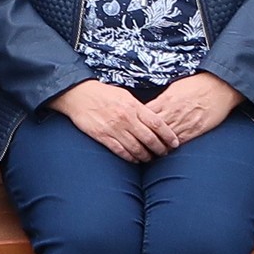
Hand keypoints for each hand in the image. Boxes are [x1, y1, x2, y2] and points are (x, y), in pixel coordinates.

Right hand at [53, 79, 173, 162]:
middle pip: (149, 138)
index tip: (174, 143)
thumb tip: (154, 120)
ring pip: (136, 148)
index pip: (157, 124)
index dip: (168, 135)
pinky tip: (135, 159)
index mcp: (133, 106)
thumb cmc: (103, 94)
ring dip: (146, 156)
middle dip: (160, 149)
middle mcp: (126, 118)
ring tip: (150, 158)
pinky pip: (121, 151)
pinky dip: (130, 158)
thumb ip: (139, 108)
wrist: (78, 95)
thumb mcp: (125, 95)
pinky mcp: (103, 136)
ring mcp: (114, 128)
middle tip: (164, 153)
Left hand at [145, 72, 242, 145]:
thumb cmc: (197, 85)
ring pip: (164, 138)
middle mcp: (172, 112)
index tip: (134, 128)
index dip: (138, 123)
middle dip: (144, 137)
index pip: (145, 115)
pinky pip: (179, 142)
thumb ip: (161, 100)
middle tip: (138, 144)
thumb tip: (149, 108)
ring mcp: (184, 122)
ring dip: (157, 145)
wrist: (219, 86)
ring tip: (150, 151)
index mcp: (165, 100)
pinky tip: (166, 151)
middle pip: (152, 129)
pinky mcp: (195, 130)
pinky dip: (171, 147)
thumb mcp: (174, 88)